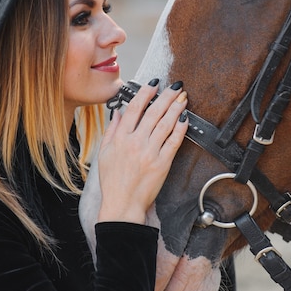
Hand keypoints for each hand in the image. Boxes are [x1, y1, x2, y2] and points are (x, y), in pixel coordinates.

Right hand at [96, 80, 187, 223]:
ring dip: (176, 108)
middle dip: (167, 96)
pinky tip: (185, 118)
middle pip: (154, 112)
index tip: (154, 85)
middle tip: (176, 87)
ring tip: (183, 98)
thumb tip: (117, 112)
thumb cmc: (113, 182)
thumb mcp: (104, 153)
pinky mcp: (162, 163)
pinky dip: (180, 128)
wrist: (122, 204)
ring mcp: (150, 152)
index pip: (134, 109)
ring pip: (166, 124)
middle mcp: (135, 142)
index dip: (145, 93)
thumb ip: (112, 130)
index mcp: (120, 138)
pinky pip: (174, 141)